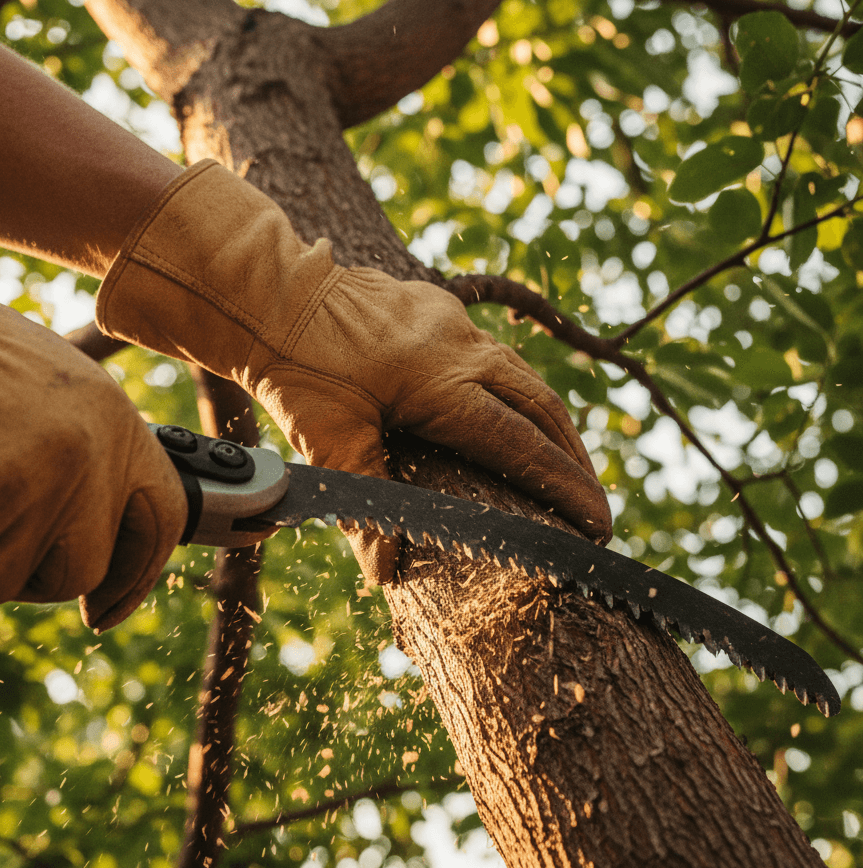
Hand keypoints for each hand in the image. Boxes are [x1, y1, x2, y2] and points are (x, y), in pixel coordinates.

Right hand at [0, 190, 186, 629]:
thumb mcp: (46, 387)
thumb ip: (83, 453)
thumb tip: (94, 528)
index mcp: (113, 422)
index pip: (161, 519)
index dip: (136, 575)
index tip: (105, 610)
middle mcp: (83, 460)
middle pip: (74, 573)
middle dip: (21, 568)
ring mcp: (21, 491)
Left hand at [96, 162, 610, 583]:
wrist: (271, 294)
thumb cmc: (297, 367)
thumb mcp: (330, 438)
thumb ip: (364, 502)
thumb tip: (385, 572)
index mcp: (442, 382)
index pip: (520, 443)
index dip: (563, 487)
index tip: (596, 523)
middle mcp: (462, 347)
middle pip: (541, 406)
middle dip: (573, 457)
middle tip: (594, 502)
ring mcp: (454, 321)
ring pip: (523, 376)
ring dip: (550, 422)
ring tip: (567, 463)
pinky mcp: (440, 307)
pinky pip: (494, 353)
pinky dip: (516, 390)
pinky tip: (513, 411)